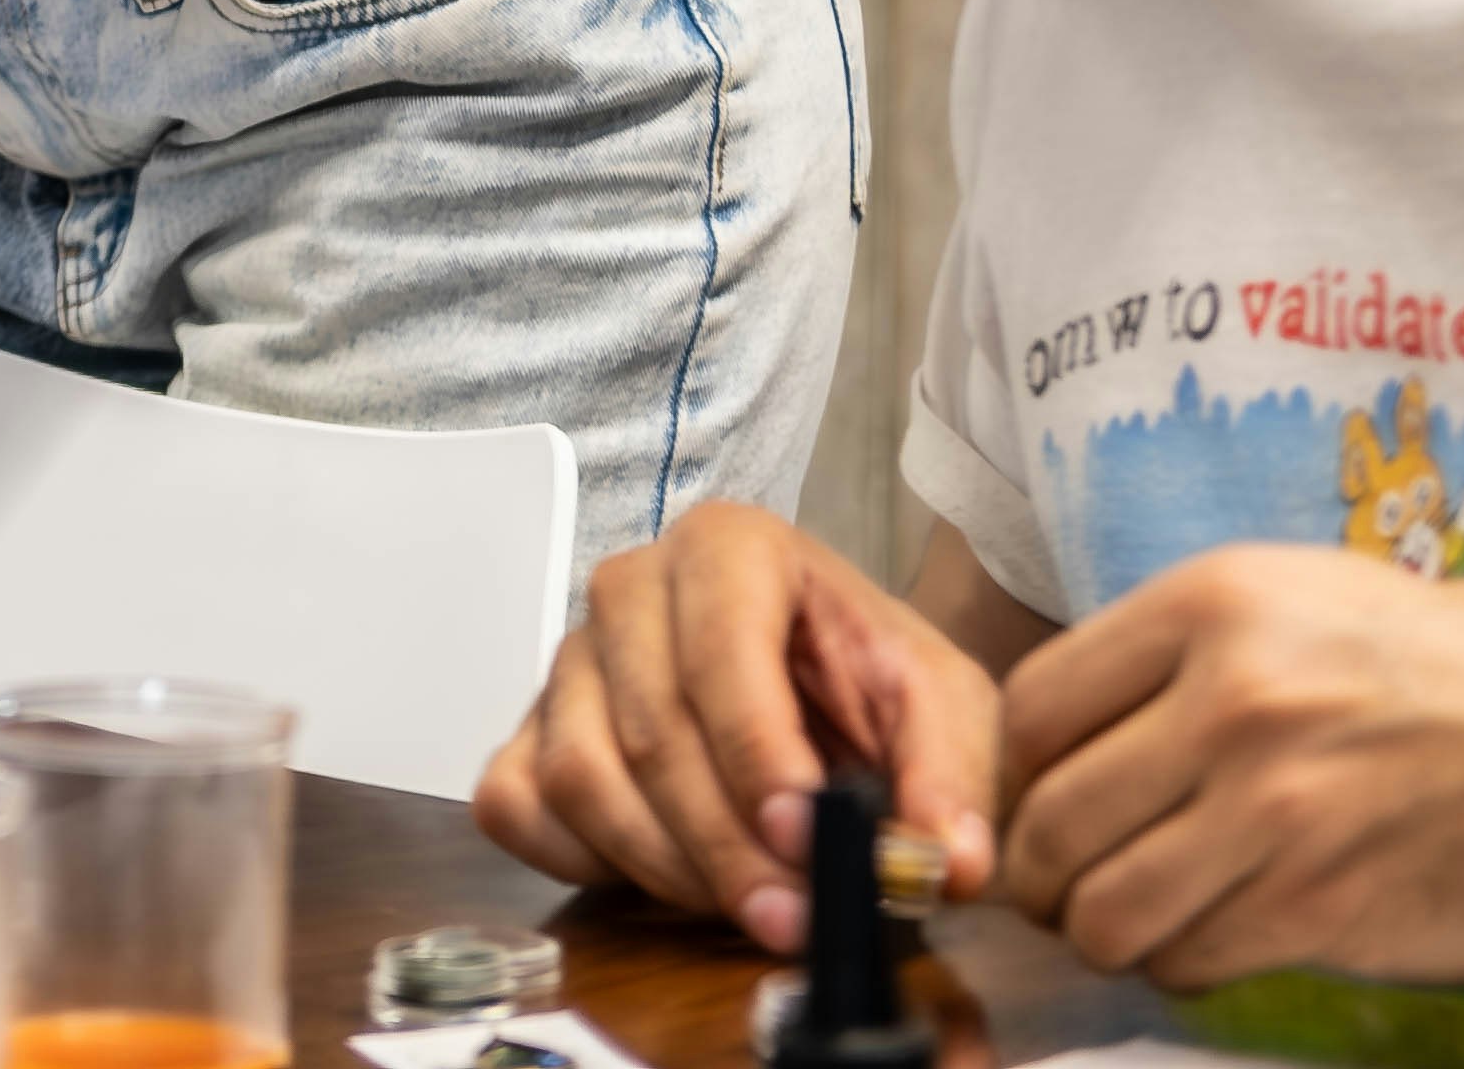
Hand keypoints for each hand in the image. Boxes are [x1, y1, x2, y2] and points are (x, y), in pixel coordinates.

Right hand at [479, 501, 1008, 948]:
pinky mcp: (527, 728)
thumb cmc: (865, 680)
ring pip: (580, 775)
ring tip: (750, 907)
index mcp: (731, 547)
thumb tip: (945, 862)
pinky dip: (578, 859)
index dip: (757, 751)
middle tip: (793, 917)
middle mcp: (632, 587)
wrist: (818, 691)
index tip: (806, 838)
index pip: (720, 646)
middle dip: (726, 844)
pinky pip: (514, 803)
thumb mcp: (942, 707)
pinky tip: (659, 877)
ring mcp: (568, 659)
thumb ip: (949, 775)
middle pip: (650, 729)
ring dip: (665, 867)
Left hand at [992, 550, 1463, 985]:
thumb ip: (1171, 658)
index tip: (1030, 801)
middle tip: (1058, 885)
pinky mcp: (1323, 908)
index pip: (1031, 709)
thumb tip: (1059, 740)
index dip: (1014, 772)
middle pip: (1049, 819)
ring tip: (1128, 919)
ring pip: (1106, 909)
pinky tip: (1211, 939)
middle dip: (1038, 870)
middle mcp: (1228, 703)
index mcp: (1207, 606)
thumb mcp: (1295, 599)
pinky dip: (1182, 962)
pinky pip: (1192, 958)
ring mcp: (1275, 812)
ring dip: (1101, 930)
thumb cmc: (1447, 669)